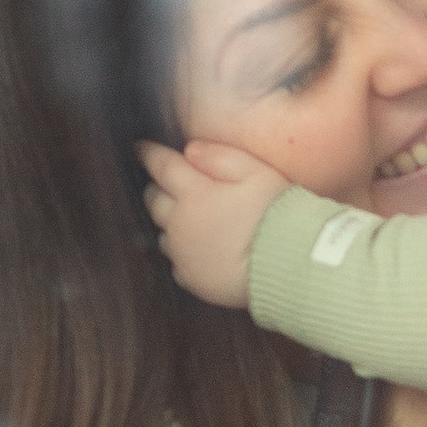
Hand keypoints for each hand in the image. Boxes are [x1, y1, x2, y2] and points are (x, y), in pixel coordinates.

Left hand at [138, 138, 292, 305]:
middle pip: (154, 200)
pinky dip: (182, 251)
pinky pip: (177, 261)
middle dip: (157, 187)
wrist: (285, 264)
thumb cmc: (275, 213)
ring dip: (170, 221)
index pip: (161, 166)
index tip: (141, 148)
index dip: (149, 154)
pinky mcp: (191, 278)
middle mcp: (180, 223)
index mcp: (193, 192)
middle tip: (167, 182)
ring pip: (162, 232)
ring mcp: (183, 253)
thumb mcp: (255, 172)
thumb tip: (190, 150)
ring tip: (187, 218)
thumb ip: (219, 156)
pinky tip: (199, 248)